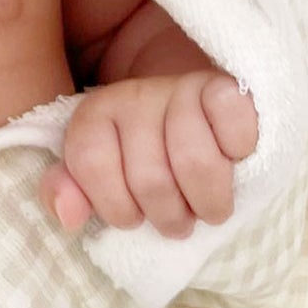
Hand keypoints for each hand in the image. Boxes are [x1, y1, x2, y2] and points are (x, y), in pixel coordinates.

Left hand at [40, 72, 257, 240]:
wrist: (195, 118)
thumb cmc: (143, 160)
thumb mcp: (98, 176)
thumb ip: (67, 193)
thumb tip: (69, 215)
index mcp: (94, 115)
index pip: (91, 164)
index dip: (117, 208)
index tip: (134, 217)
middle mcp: (133, 96)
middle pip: (150, 179)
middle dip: (170, 217)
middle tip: (180, 221)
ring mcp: (179, 88)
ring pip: (195, 162)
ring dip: (210, 202)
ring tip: (209, 209)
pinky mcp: (224, 86)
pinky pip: (233, 121)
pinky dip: (240, 149)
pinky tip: (235, 159)